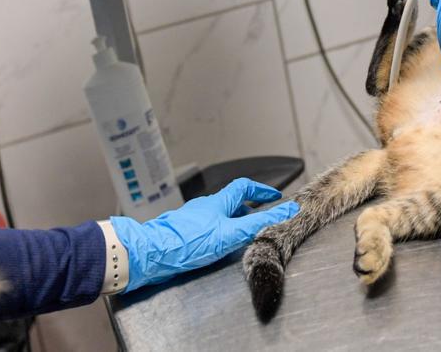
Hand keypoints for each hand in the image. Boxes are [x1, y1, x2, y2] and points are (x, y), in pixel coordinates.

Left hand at [108, 178, 298, 291]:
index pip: (244, 186)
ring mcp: (192, 219)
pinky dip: (218, 235)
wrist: (153, 254)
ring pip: (218, 217)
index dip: (261, 190)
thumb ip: (258, 224)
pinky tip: (217, 249)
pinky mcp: (183, 233)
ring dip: (233, 225)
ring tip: (240, 240)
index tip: (274, 197)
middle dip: (248, 212)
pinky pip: (206, 229)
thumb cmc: (190, 242)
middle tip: (260, 223)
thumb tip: (287, 211)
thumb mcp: (231, 233)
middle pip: (232, 203)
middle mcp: (205, 207)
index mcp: (218, 202)